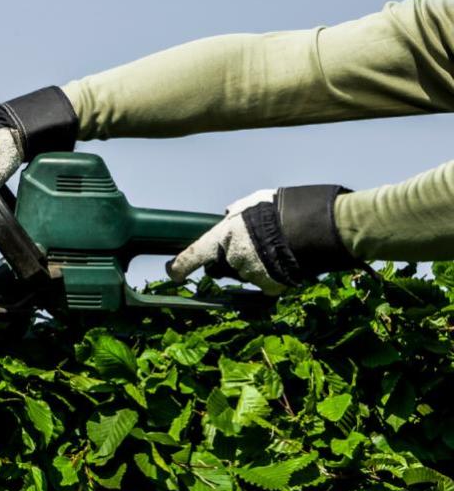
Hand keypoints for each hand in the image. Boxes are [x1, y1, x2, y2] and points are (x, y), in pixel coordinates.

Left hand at [167, 185, 357, 294]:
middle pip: (222, 267)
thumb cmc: (283, 209)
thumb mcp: (253, 202)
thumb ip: (236, 212)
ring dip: (253, 266)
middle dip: (229, 259)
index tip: (173, 273)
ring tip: (274, 248)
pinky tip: (283, 261)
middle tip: (251, 244)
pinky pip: (264, 285)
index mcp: (223, 236)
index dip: (180, 266)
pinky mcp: (270, 288)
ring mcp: (251, 275)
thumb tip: (227, 215)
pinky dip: (270, 276)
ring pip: (244, 275)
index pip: (192, 255)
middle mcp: (232, 259)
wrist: (317, 226)